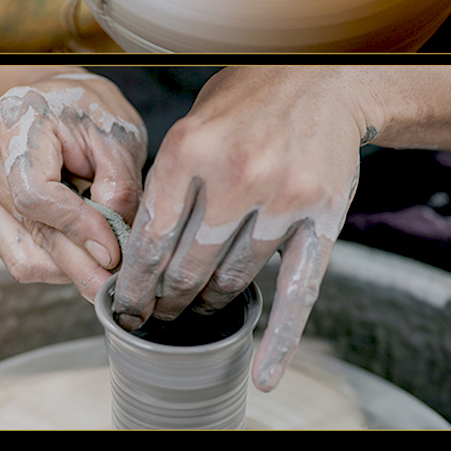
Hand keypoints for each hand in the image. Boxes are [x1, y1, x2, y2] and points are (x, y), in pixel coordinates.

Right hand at [0, 74, 147, 300]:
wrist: (57, 98)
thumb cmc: (90, 110)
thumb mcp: (119, 136)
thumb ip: (119, 187)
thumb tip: (107, 249)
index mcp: (14, 121)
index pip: (36, 194)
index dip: (77, 227)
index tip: (112, 251)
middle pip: (29, 229)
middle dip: (78, 262)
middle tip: (111, 284)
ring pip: (22, 254)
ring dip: (67, 266)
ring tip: (101, 258)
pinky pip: (17, 255)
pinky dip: (53, 262)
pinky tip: (79, 250)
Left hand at [113, 68, 365, 391]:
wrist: (324, 79)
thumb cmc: (248, 100)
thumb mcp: (193, 124)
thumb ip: (169, 181)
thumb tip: (140, 246)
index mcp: (189, 148)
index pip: (153, 238)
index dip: (136, 281)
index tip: (127, 305)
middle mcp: (235, 175)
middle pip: (189, 264)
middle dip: (169, 297)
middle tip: (159, 314)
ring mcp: (281, 197)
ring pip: (235, 276)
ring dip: (211, 300)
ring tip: (197, 309)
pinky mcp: (320, 216)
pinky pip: (297, 290)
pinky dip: (280, 339)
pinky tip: (265, 371)